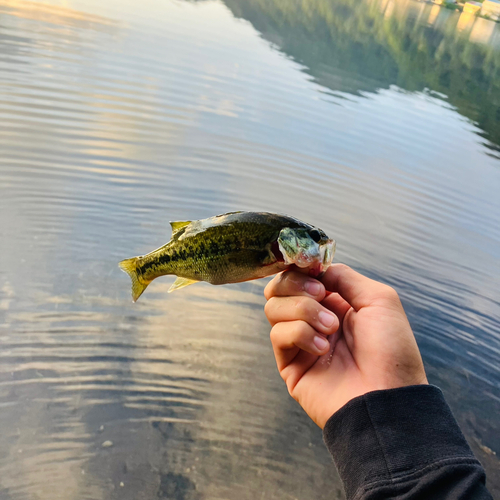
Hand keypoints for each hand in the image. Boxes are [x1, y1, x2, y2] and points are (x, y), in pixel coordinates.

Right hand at [264, 264, 427, 427]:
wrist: (388, 398)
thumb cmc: (391, 350)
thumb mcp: (378, 299)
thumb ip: (344, 276)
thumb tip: (315, 268)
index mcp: (334, 302)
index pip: (300, 275)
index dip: (301, 267)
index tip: (311, 267)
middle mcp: (313, 318)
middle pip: (279, 287)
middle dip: (297, 284)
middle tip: (320, 294)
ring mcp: (299, 340)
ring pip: (273, 307)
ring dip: (302, 310)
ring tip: (330, 329)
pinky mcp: (289, 363)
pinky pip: (278, 334)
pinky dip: (299, 334)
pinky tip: (322, 349)